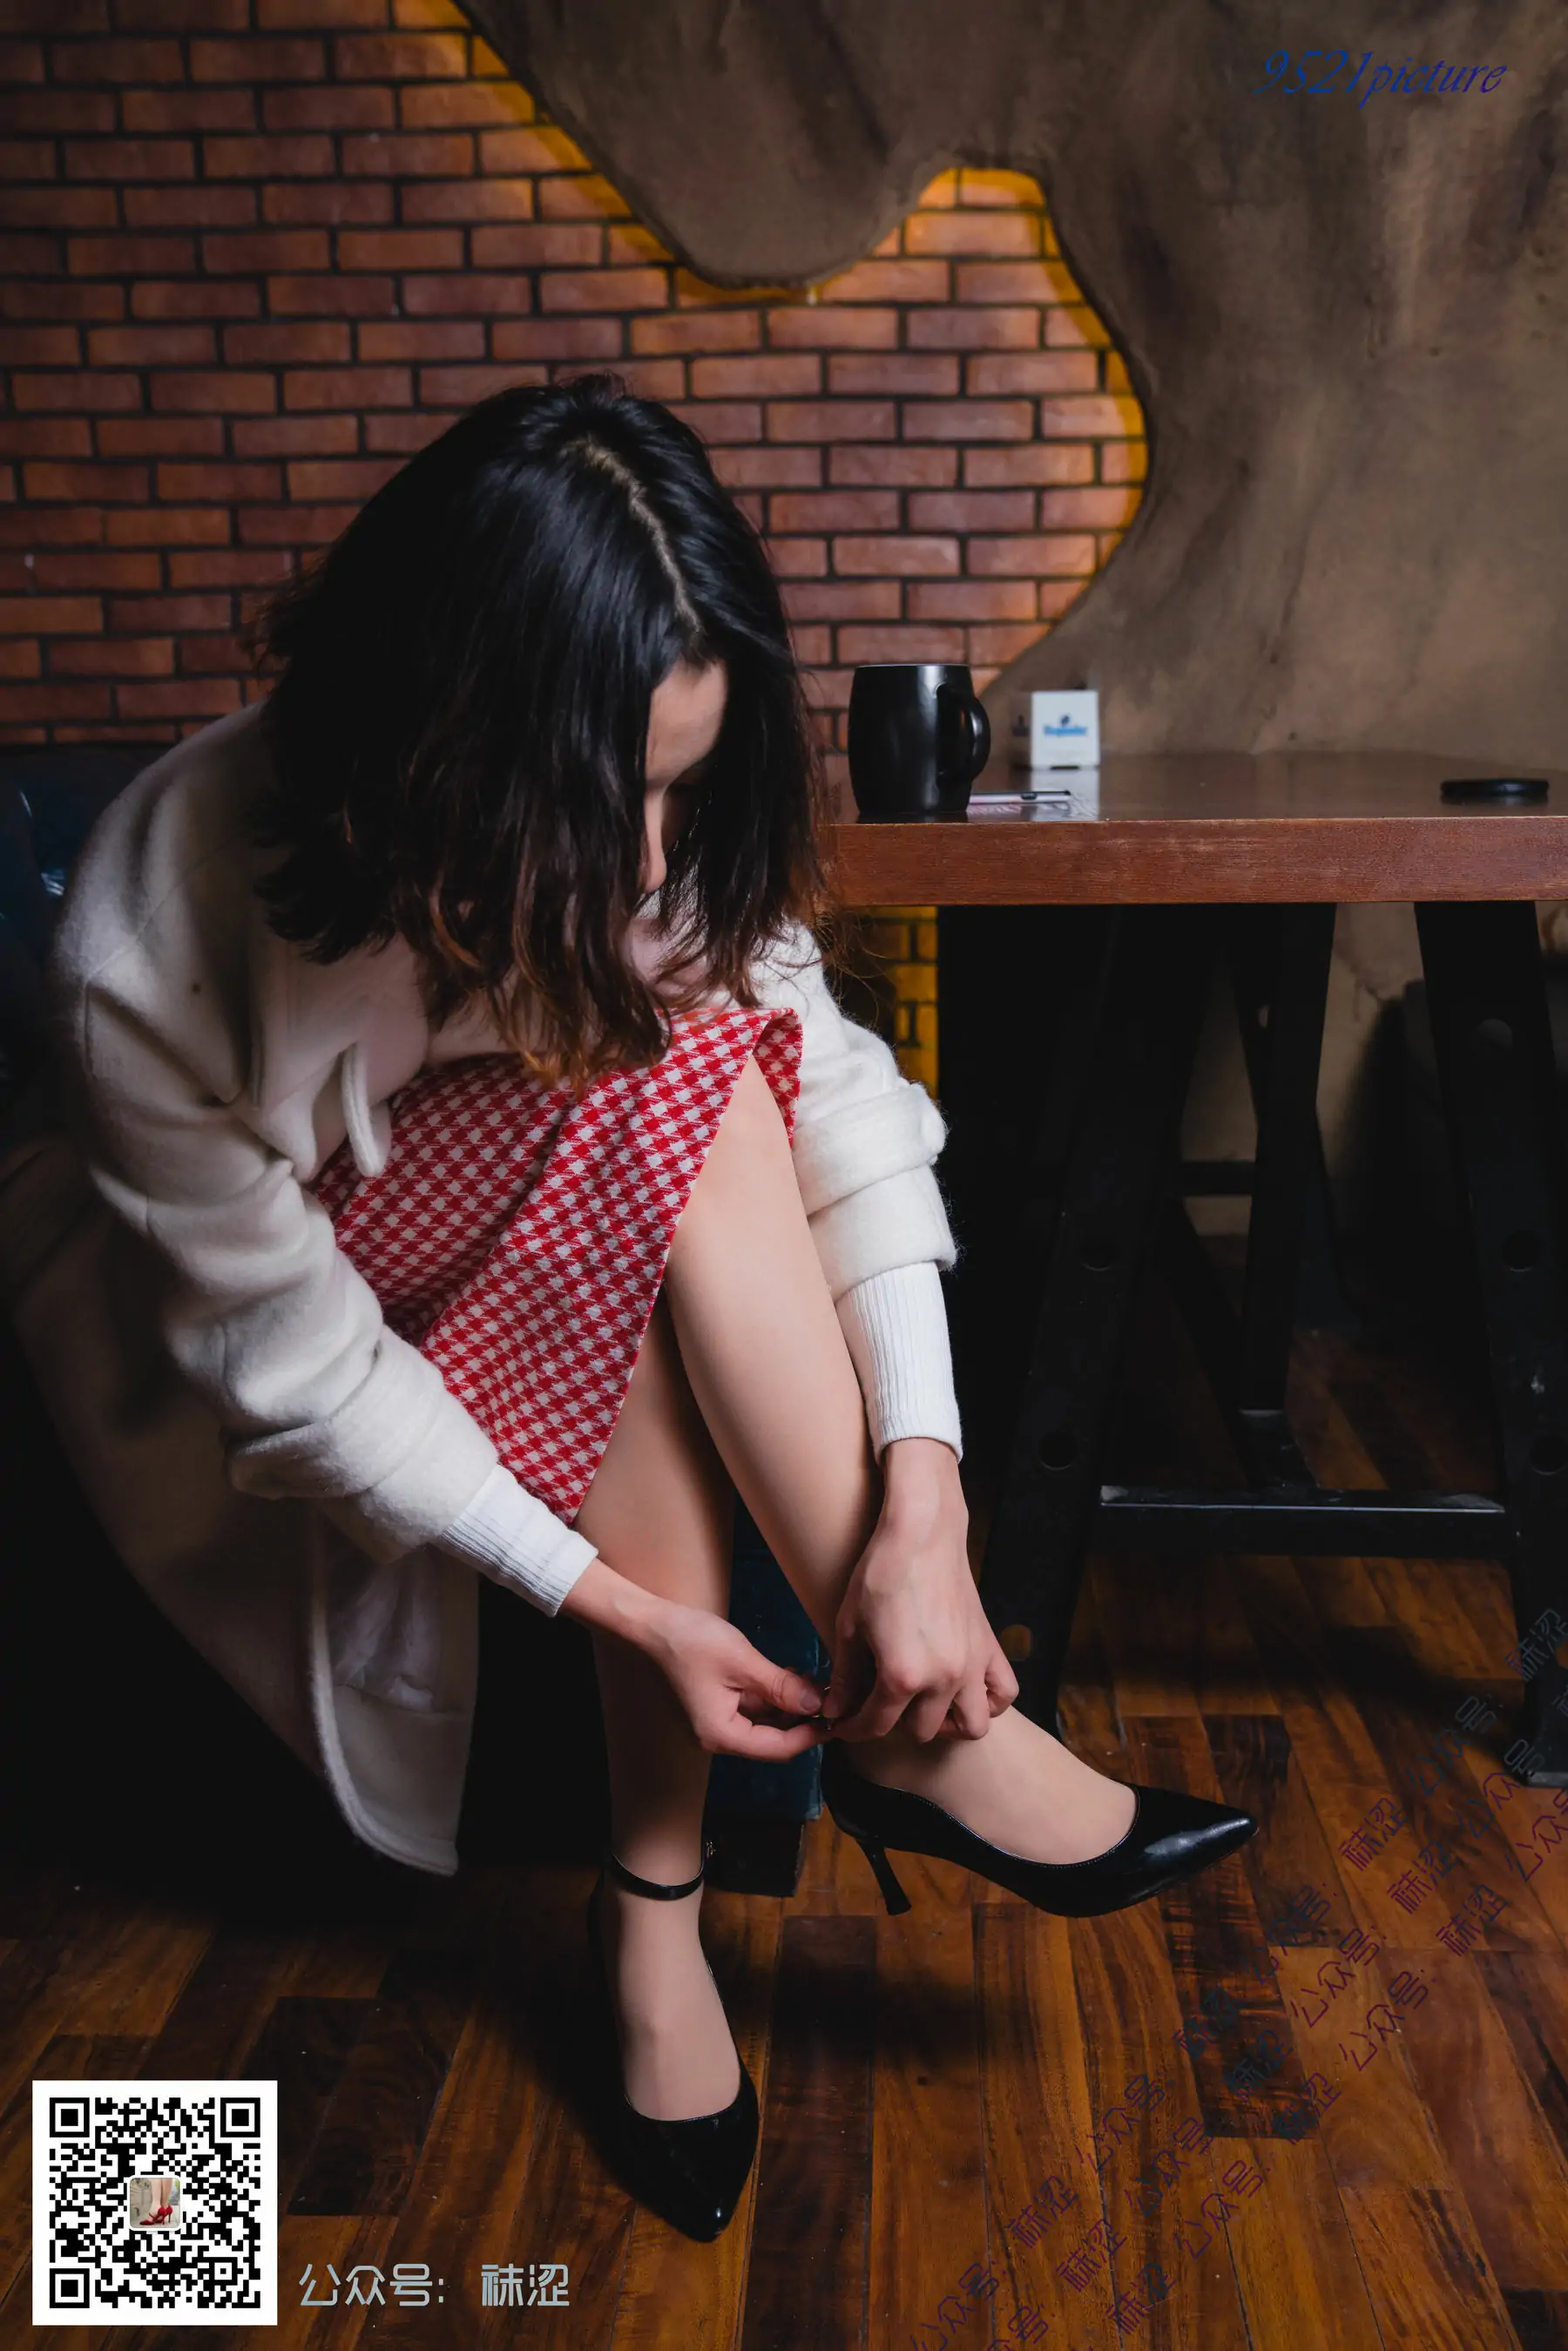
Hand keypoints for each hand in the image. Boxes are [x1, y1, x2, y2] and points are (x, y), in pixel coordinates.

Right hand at [560, 1554, 828, 1759]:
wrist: (651, 1624)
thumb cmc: (693, 1642)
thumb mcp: (744, 1663)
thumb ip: (781, 1687)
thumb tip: (817, 1705)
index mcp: (722, 1735)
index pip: (778, 1748)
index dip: (811, 1735)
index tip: (838, 1717)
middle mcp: (717, 1737)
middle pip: (771, 1739)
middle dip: (802, 1718)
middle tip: (830, 1694)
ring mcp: (713, 1722)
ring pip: (762, 1722)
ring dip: (788, 1704)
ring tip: (811, 1679)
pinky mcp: (713, 1705)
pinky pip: (749, 1709)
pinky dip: (770, 1695)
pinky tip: (787, 1674)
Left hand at [823, 1438, 1017, 1741]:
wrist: (920, 1534)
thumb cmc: (880, 1574)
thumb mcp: (850, 1627)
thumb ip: (845, 1677)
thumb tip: (836, 1710)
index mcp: (902, 1676)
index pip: (876, 1725)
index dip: (853, 1727)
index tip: (844, 1722)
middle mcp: (942, 1679)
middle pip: (921, 1730)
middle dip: (894, 1723)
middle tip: (878, 1703)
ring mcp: (970, 1665)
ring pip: (971, 1726)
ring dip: (947, 1724)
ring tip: (926, 1705)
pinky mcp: (988, 1647)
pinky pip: (1003, 1694)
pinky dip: (988, 1702)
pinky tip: (964, 1690)